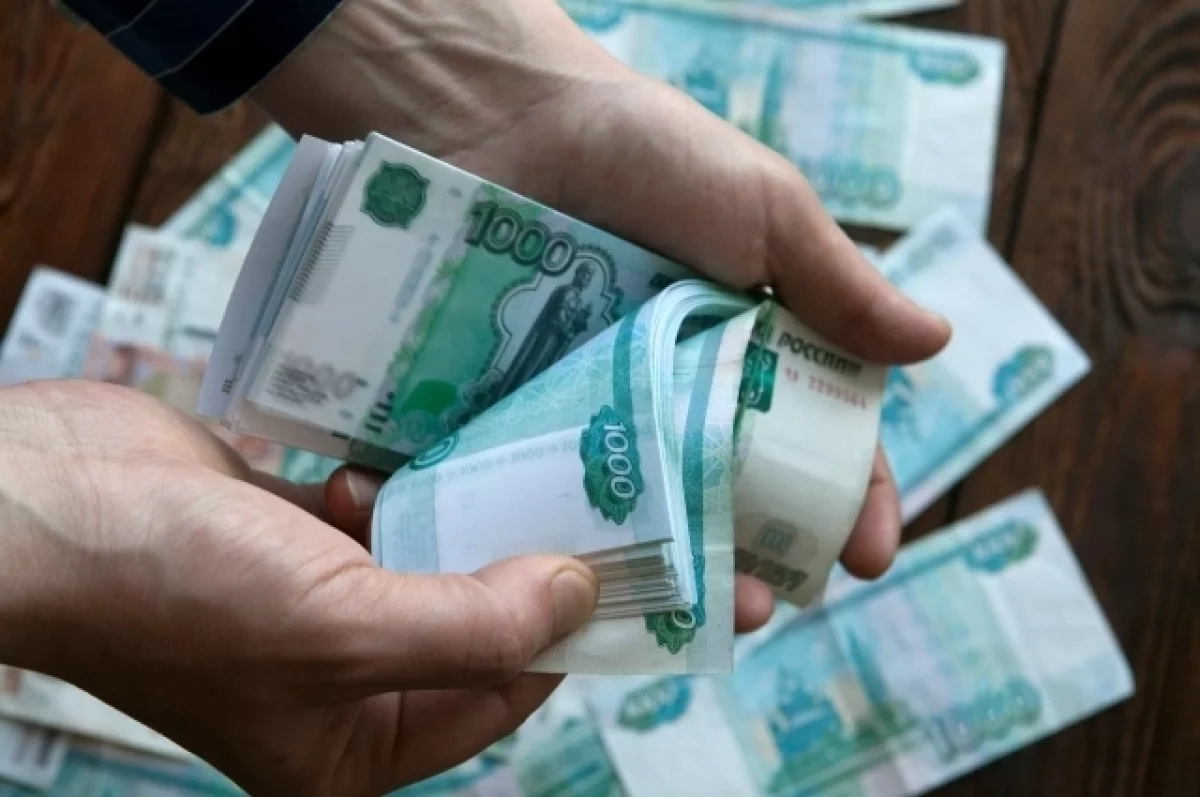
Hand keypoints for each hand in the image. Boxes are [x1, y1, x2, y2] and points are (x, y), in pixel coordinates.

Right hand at [0, 381, 599, 795]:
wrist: (39, 504)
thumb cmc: (174, 594)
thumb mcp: (341, 632)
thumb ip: (473, 626)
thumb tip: (576, 597)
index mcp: (352, 747)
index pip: (502, 694)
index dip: (571, 636)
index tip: (637, 567)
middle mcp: (340, 683)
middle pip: (473, 621)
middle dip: (524, 565)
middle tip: (595, 496)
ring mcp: (315, 602)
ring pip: (430, 554)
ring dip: (462, 510)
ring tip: (517, 457)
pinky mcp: (290, 532)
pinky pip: (377, 505)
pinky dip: (392, 478)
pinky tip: (396, 451)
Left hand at [254, 0, 951, 618]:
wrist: (501, 115)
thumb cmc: (644, 150)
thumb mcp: (760, 208)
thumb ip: (839, 283)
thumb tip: (938, 342)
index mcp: (739, 348)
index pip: (810, 439)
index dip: (847, 499)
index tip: (865, 554)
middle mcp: (668, 391)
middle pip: (722, 497)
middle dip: (752, 560)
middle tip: (760, 606)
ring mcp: (584, 410)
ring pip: (632, 515)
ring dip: (663, 573)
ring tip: (682, 618)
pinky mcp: (503, 418)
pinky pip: (533, 498)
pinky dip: (554, 542)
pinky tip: (573, 584)